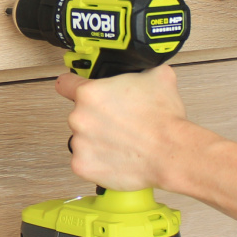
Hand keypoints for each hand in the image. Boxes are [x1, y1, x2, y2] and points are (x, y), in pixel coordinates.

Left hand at [55, 65, 189, 191]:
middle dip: (96, 117)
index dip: (72, 84)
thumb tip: (144, 70)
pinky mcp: (83, 166)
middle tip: (119, 122)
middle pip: (80, 114)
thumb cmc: (163, 119)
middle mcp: (79, 117)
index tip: (74, 89)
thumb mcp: (158, 76)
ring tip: (122, 142)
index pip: (65, 83)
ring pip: (83, 138)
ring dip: (97, 139)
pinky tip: (117, 156)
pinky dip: (99, 161)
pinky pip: (86, 161)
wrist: (171, 153)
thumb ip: (142, 70)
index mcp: (90, 93)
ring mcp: (79, 144)